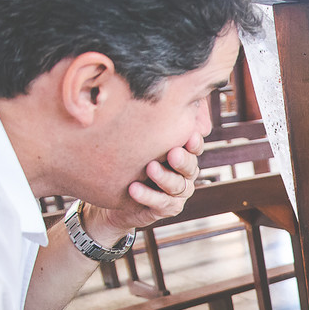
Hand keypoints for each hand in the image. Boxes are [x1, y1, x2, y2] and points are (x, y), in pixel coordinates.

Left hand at [85, 132, 205, 241]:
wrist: (114, 196)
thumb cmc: (128, 162)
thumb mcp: (136, 143)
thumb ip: (145, 129)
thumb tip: (142, 100)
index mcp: (182, 154)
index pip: (194, 147)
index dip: (194, 143)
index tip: (189, 136)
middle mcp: (184, 174)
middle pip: (190, 167)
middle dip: (182, 160)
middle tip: (172, 153)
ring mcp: (178, 193)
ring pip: (177, 186)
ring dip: (164, 177)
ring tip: (149, 168)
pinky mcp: (167, 209)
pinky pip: (161, 203)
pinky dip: (147, 196)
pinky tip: (133, 188)